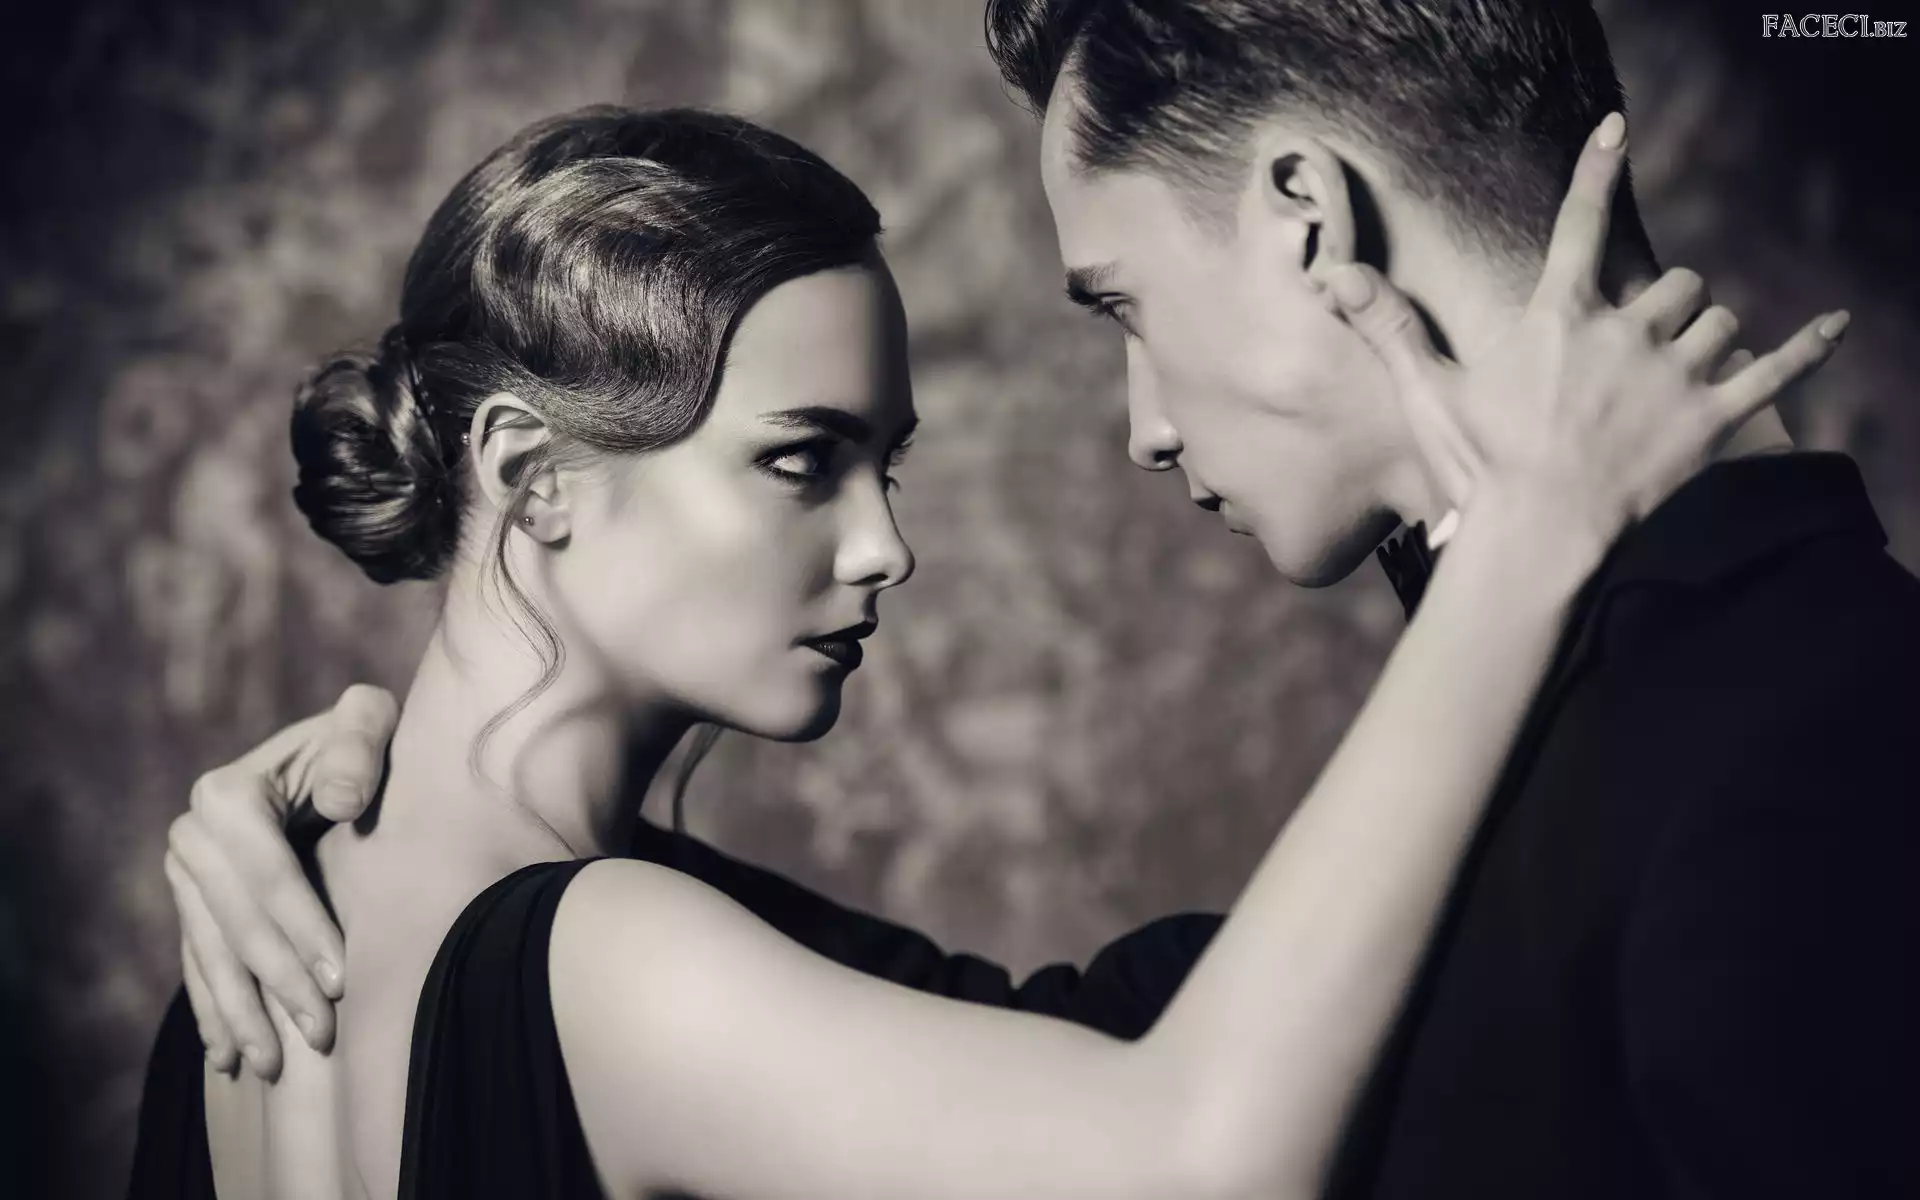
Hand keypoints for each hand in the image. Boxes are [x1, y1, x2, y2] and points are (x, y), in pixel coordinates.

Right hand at [165, 684, 396, 1077]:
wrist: (332, 753)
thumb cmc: (362, 740)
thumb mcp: (368, 721)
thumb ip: (359, 742)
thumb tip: (340, 801)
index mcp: (227, 794)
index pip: (267, 876)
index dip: (302, 929)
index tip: (342, 980)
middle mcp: (192, 834)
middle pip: (237, 923)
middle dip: (277, 984)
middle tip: (321, 1035)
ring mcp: (184, 874)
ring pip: (210, 955)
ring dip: (240, 1014)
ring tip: (272, 1065)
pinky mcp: (191, 904)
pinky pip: (197, 964)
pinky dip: (212, 1011)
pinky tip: (228, 1055)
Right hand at [1328, 112, 1846, 559]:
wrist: (1537, 538)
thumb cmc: (1479, 468)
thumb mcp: (1428, 393)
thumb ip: (1389, 327)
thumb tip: (1335, 275)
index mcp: (1559, 319)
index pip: (1580, 225)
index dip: (1597, 172)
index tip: (1618, 130)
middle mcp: (1624, 332)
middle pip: (1673, 283)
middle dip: (1665, 306)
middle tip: (1642, 345)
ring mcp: (1673, 373)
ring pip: (1716, 320)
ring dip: (1706, 336)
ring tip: (1684, 370)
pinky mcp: (1712, 418)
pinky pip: (1774, 369)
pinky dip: (1808, 347)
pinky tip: (1835, 328)